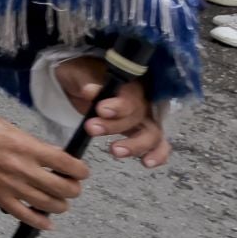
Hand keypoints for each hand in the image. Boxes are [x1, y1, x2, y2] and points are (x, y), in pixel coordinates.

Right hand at [0, 105, 88, 231]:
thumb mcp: (9, 127)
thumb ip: (33, 144)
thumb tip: (54, 154)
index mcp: (26, 147)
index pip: (66, 164)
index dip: (80, 170)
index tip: (82, 172)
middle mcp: (21, 168)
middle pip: (62, 188)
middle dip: (73, 189)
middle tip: (71, 187)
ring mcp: (9, 185)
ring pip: (47, 205)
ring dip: (60, 205)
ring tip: (59, 202)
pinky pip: (23, 215)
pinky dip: (39, 222)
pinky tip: (47, 222)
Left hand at [54, 57, 170, 167]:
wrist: (80, 81)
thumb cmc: (82, 74)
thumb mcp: (79, 74)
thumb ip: (86, 82)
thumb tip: (90, 91)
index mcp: (128, 82)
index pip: (130, 95)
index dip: (119, 106)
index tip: (101, 110)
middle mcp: (141, 99)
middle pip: (139, 116)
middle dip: (115, 125)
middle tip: (92, 128)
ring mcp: (144, 116)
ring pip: (152, 133)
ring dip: (136, 145)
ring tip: (115, 151)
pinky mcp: (141, 130)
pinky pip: (158, 144)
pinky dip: (157, 154)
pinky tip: (146, 163)